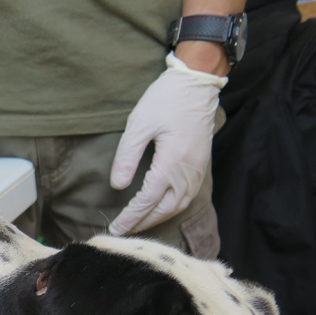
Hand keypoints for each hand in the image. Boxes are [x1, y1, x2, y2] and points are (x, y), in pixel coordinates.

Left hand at [108, 53, 226, 235]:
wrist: (197, 82)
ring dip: (157, 218)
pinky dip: (170, 208)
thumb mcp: (139, 124)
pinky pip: (186, 196)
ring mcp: (197, 170)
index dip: (131, 217)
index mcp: (172, 162)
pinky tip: (158, 209)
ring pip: (177, 206)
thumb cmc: (166, 99)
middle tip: (122, 232)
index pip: (148, 200)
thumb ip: (127, 156)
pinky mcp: (201, 166)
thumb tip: (118, 186)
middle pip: (164, 209)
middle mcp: (188, 171)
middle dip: (142, 223)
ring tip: (137, 224)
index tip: (115, 228)